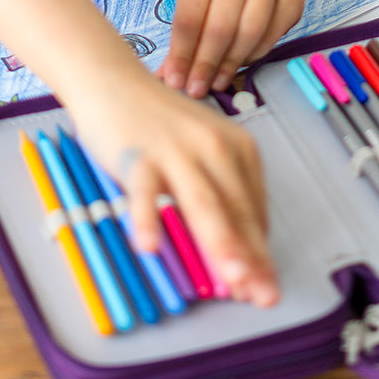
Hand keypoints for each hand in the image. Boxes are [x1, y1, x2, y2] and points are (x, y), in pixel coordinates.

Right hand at [69, 68, 278, 306]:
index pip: (252, 209)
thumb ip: (219, 195)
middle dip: (251, 257)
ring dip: (220, 242)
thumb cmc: (159, 125)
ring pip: (201, 202)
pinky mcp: (138, 154)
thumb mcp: (200, 154)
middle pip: (234, 209)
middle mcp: (214, 147)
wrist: (114, 81)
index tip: (264, 287)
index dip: (259, 252)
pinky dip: (147, 219)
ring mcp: (176, 150)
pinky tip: (149, 246)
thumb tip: (238, 252)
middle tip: (263, 296)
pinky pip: (143, 192)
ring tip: (233, 280)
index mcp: (237, 148)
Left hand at [158, 0, 305, 98]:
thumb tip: (167, 78)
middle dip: (206, 64)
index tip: (177, 82)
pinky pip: (271, 36)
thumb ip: (182, 40)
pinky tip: (240, 63)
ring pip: (249, 32)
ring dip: (231, 64)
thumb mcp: (196, 4)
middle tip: (198, 89)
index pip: (189, 17)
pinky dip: (254, 55)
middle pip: (220, 26)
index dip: (182, 55)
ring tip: (218, 81)